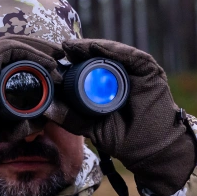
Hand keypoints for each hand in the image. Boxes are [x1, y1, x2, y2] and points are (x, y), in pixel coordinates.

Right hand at [0, 36, 61, 148]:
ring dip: (39, 48)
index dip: (36, 59)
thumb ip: (22, 123)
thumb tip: (44, 122)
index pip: (15, 58)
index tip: (55, 69)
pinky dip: (32, 52)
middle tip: (61, 56)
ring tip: (58, 56)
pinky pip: (11, 48)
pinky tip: (47, 61)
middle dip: (41, 49)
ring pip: (16, 43)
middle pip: (17, 47)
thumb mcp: (4, 125)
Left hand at [58, 39, 196, 195]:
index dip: (71, 63)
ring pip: (111, 52)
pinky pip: (128, 55)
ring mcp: (135, 70)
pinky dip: (111, 49)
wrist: (152, 149)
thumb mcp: (92, 126)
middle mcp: (122, 74)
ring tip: (72, 46)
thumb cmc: (125, 139)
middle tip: (60, 48)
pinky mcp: (148, 68)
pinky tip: (94, 47)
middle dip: (78, 51)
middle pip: (98, 56)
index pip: (87, 68)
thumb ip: (71, 118)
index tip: (52, 61)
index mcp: (108, 85)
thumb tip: (44, 108)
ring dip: (90, 46)